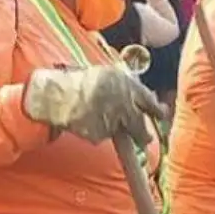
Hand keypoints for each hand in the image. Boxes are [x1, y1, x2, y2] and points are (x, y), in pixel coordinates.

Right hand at [23, 64, 162, 144]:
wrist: (53, 95)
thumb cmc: (77, 81)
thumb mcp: (105, 74)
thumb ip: (126, 85)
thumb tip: (147, 99)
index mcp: (125, 86)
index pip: (149, 101)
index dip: (156, 110)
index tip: (161, 115)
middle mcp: (122, 104)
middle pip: (139, 126)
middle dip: (143, 135)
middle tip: (144, 139)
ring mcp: (111, 120)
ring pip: (119, 131)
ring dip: (112, 128)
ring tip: (94, 115)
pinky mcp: (99, 134)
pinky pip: (101, 136)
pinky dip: (95, 131)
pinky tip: (84, 120)